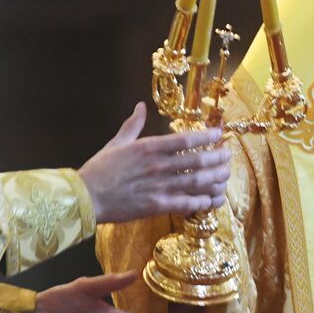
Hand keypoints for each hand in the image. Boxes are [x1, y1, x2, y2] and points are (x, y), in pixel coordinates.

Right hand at [80, 102, 230, 223]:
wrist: (85, 197)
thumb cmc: (100, 170)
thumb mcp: (116, 143)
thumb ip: (132, 125)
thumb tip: (140, 106)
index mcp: (149, 147)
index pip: (185, 139)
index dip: (207, 137)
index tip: (219, 135)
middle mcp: (158, 165)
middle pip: (198, 160)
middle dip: (218, 158)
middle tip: (228, 156)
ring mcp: (159, 186)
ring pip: (197, 182)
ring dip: (216, 179)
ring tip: (226, 176)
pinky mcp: (157, 206)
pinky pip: (187, 203)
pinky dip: (203, 201)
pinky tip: (213, 200)